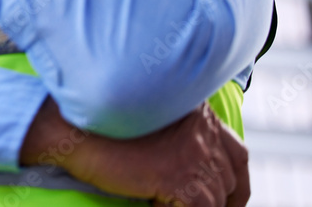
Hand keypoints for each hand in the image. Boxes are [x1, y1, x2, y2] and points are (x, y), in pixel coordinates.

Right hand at [20, 98, 248, 206]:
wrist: (74, 127)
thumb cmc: (101, 123)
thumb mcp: (149, 119)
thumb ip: (175, 134)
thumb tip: (180, 164)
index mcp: (199, 114)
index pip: (237, 154)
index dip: (237, 185)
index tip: (229, 201)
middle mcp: (203, 132)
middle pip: (228, 180)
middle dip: (221, 203)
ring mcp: (193, 156)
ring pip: (213, 200)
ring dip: (195, 206)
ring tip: (165, 203)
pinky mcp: (177, 179)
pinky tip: (154, 205)